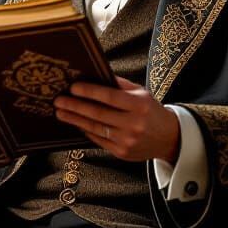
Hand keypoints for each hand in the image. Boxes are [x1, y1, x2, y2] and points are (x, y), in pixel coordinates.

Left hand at [53, 76, 179, 162]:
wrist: (168, 137)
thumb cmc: (150, 110)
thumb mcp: (140, 93)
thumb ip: (119, 84)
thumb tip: (94, 74)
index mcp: (140, 105)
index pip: (110, 97)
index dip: (89, 92)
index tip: (73, 87)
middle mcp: (134, 124)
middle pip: (99, 114)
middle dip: (76, 106)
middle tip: (59, 100)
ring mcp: (127, 140)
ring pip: (95, 128)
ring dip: (75, 119)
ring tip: (60, 112)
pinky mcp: (122, 152)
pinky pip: (99, 140)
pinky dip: (85, 130)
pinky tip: (75, 122)